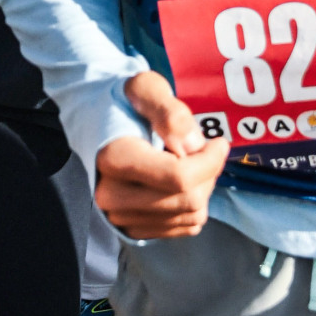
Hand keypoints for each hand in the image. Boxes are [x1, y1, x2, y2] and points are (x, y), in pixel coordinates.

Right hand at [95, 70, 228, 238]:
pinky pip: (184, 227)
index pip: (179, 177)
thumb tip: (192, 146)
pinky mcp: (132, 228)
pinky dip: (194, 205)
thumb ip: (170, 111)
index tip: (219, 142)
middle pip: (188, 200)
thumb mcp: (146, 88)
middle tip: (204, 150)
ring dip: (202, 188)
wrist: (97, 122)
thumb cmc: (125, 102)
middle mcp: (112, 195)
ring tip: (190, 163)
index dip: (210, 162)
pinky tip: (181, 181)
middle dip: (208, 173)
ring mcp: (120, 217)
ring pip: (190, 216)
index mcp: (114, 159)